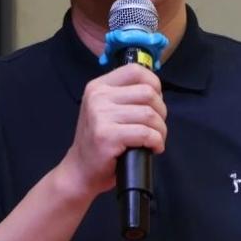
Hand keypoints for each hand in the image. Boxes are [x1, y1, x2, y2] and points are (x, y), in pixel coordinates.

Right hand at [59, 63, 166, 197]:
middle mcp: (97, 97)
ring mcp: (100, 116)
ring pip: (149, 114)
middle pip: (148, 93)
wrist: (80, 170)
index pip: (135, 71)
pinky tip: (153, 148)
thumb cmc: (99, 141)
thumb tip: (156, 91)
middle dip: (161, 112)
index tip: (156, 103)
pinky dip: (156, 142)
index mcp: (98, 86)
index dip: (154, 84)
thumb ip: (125, 96)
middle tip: (156, 127)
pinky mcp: (107, 136)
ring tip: (155, 140)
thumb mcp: (106, 110)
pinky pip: (145, 133)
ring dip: (160, 130)